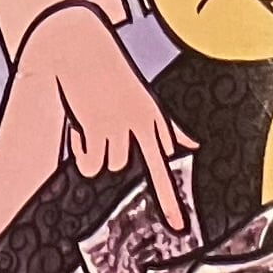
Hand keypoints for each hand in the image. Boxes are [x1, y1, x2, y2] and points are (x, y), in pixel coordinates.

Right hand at [24, 2, 196, 229]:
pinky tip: (79, 123)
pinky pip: (87, 161)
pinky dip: (79, 147)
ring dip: (92, 148)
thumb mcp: (144, 100)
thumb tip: (193, 145)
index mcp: (154, 119)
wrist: (79, 46)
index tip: (178, 226)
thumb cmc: (110, 72)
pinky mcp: (97, 127)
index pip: (166, 165)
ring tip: (88, 120)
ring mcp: (120, 127)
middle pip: (139, 170)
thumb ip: (169, 127)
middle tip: (140, 180)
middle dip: (131, 173)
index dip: (170, 201)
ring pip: (106, 166)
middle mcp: (141, 125)